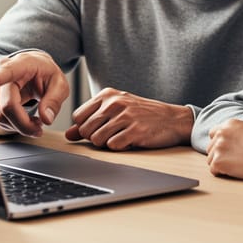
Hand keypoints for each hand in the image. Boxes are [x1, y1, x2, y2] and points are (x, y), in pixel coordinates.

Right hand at [0, 51, 69, 136]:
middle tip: (40, 128)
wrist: (34, 68)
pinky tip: (22, 120)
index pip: (5, 72)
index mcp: (22, 64)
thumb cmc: (46, 74)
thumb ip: (54, 100)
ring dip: (17, 126)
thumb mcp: (60, 84)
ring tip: (34, 121)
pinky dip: (9, 124)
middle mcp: (1, 72)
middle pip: (6, 107)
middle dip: (23, 124)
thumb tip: (45, 119)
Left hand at [64, 88, 193, 150]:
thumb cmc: (142, 114)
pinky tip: (131, 140)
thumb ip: (90, 120)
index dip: (85, 127)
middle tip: (112, 134)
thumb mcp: (115, 111)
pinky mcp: (135, 131)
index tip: (99, 128)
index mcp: (107, 95)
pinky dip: (120, 147)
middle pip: (85, 130)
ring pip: (97, 140)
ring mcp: (125, 116)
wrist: (173, 119)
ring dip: (108, 143)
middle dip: (95, 137)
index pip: (78, 116)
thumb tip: (68, 135)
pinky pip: (113, 147)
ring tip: (122, 136)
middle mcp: (115, 103)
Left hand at [206, 120, 242, 180]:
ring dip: (219, 163)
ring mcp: (218, 147)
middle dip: (218, 154)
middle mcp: (221, 133)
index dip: (219, 142)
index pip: (213, 133)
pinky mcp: (218, 161)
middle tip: (231, 160)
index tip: (226, 149)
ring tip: (232, 167)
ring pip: (210, 159)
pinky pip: (213, 170)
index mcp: (229, 124)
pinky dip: (220, 173)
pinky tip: (231, 172)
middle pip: (210, 147)